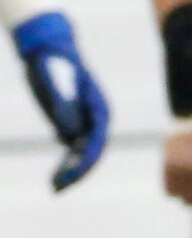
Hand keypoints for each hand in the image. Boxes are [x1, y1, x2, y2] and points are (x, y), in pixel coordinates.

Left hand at [10, 14, 107, 191]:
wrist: (46, 49)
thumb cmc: (52, 62)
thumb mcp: (54, 82)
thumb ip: (63, 108)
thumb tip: (69, 136)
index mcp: (99, 109)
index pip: (96, 143)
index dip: (83, 162)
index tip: (69, 176)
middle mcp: (96, 119)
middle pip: (91, 152)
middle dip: (77, 173)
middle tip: (57, 188)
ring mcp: (84, 121)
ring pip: (81, 152)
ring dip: (70, 170)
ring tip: (54, 186)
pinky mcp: (70, 122)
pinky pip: (72, 147)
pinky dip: (65, 162)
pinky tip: (55, 174)